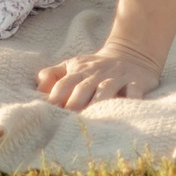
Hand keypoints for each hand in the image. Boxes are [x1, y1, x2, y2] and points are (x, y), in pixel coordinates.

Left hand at [36, 39, 162, 108]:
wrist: (132, 53)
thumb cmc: (95, 67)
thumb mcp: (72, 65)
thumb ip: (52, 75)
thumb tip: (39, 88)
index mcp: (79, 70)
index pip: (64, 83)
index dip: (55, 97)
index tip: (49, 114)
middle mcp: (97, 74)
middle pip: (83, 88)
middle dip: (74, 104)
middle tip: (67, 123)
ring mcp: (117, 78)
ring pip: (106, 91)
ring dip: (97, 104)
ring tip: (91, 119)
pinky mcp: (136, 82)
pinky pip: (134, 91)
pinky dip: (131, 100)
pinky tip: (124, 112)